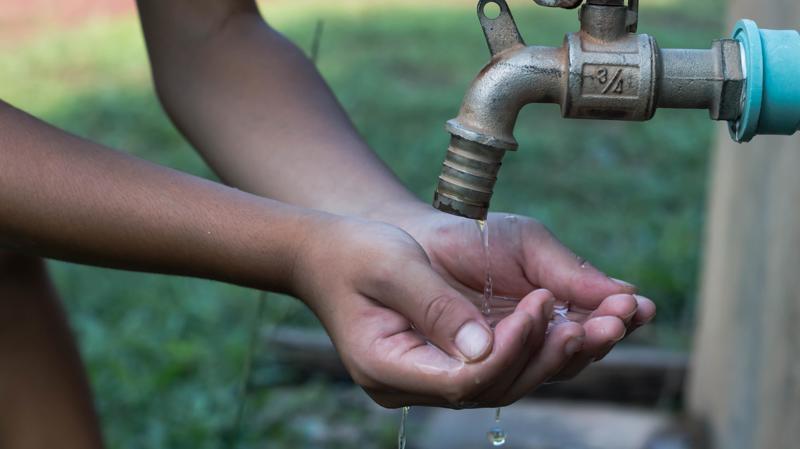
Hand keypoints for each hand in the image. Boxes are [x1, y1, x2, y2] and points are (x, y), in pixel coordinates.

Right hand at [293, 215, 586, 407]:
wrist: (335, 252)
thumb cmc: (356, 253)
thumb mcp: (391, 266)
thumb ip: (434, 305)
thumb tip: (484, 346)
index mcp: (388, 365)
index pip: (463, 382)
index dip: (510, 350)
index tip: (539, 304)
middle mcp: (414, 383)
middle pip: (495, 387)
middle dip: (552, 354)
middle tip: (603, 320)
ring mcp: (434, 375)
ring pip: (508, 378)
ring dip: (561, 351)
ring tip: (613, 318)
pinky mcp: (453, 358)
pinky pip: (506, 360)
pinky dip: (545, 341)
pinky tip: (584, 317)